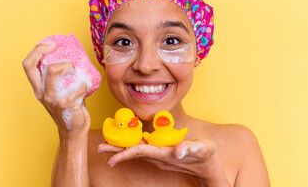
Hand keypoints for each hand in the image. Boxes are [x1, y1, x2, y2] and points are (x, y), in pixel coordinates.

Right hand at [22, 42, 90, 138]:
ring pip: (53, 71)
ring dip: (68, 66)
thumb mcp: (61, 90)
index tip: (51, 45)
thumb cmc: (70, 107)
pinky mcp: (65, 105)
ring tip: (77, 72)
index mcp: (39, 87)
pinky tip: (86, 88)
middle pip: (34, 65)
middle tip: (62, 52)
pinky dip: (83, 85)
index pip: (28, 65)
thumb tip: (75, 56)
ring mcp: (51, 99)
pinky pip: (75, 87)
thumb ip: (63, 76)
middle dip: (48, 52)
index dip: (37, 50)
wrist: (74, 130)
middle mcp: (42, 92)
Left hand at [98, 139, 230, 185]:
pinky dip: (131, 144)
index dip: (126, 154)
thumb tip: (178, 150)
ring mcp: (159, 155)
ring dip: (121, 147)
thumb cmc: (206, 154)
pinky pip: (142, 148)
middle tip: (99, 148)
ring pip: (136, 150)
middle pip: (133, 152)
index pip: (142, 152)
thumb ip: (190, 148)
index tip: (111, 159)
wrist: (207, 165)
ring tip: (106, 145)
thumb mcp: (203, 149)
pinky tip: (124, 141)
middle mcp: (159, 156)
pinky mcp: (161, 152)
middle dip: (116, 150)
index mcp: (165, 154)